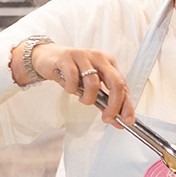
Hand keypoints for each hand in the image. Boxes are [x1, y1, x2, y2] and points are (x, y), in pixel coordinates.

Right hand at [11, 41, 134, 126]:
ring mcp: (84, 56)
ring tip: (82, 99)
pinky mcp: (68, 57)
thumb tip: (114, 119)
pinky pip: (73, 78)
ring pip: (93, 83)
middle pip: (116, 82)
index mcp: (108, 63)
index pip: (123, 85)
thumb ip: (102, 102)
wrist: (48, 58)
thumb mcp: (89, 87)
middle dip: (114, 104)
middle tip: (107, 118)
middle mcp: (99, 58)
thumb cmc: (71, 71)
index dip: (127, 104)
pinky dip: (72, 89)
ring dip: (87, 98)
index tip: (126, 120)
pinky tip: (70, 88)